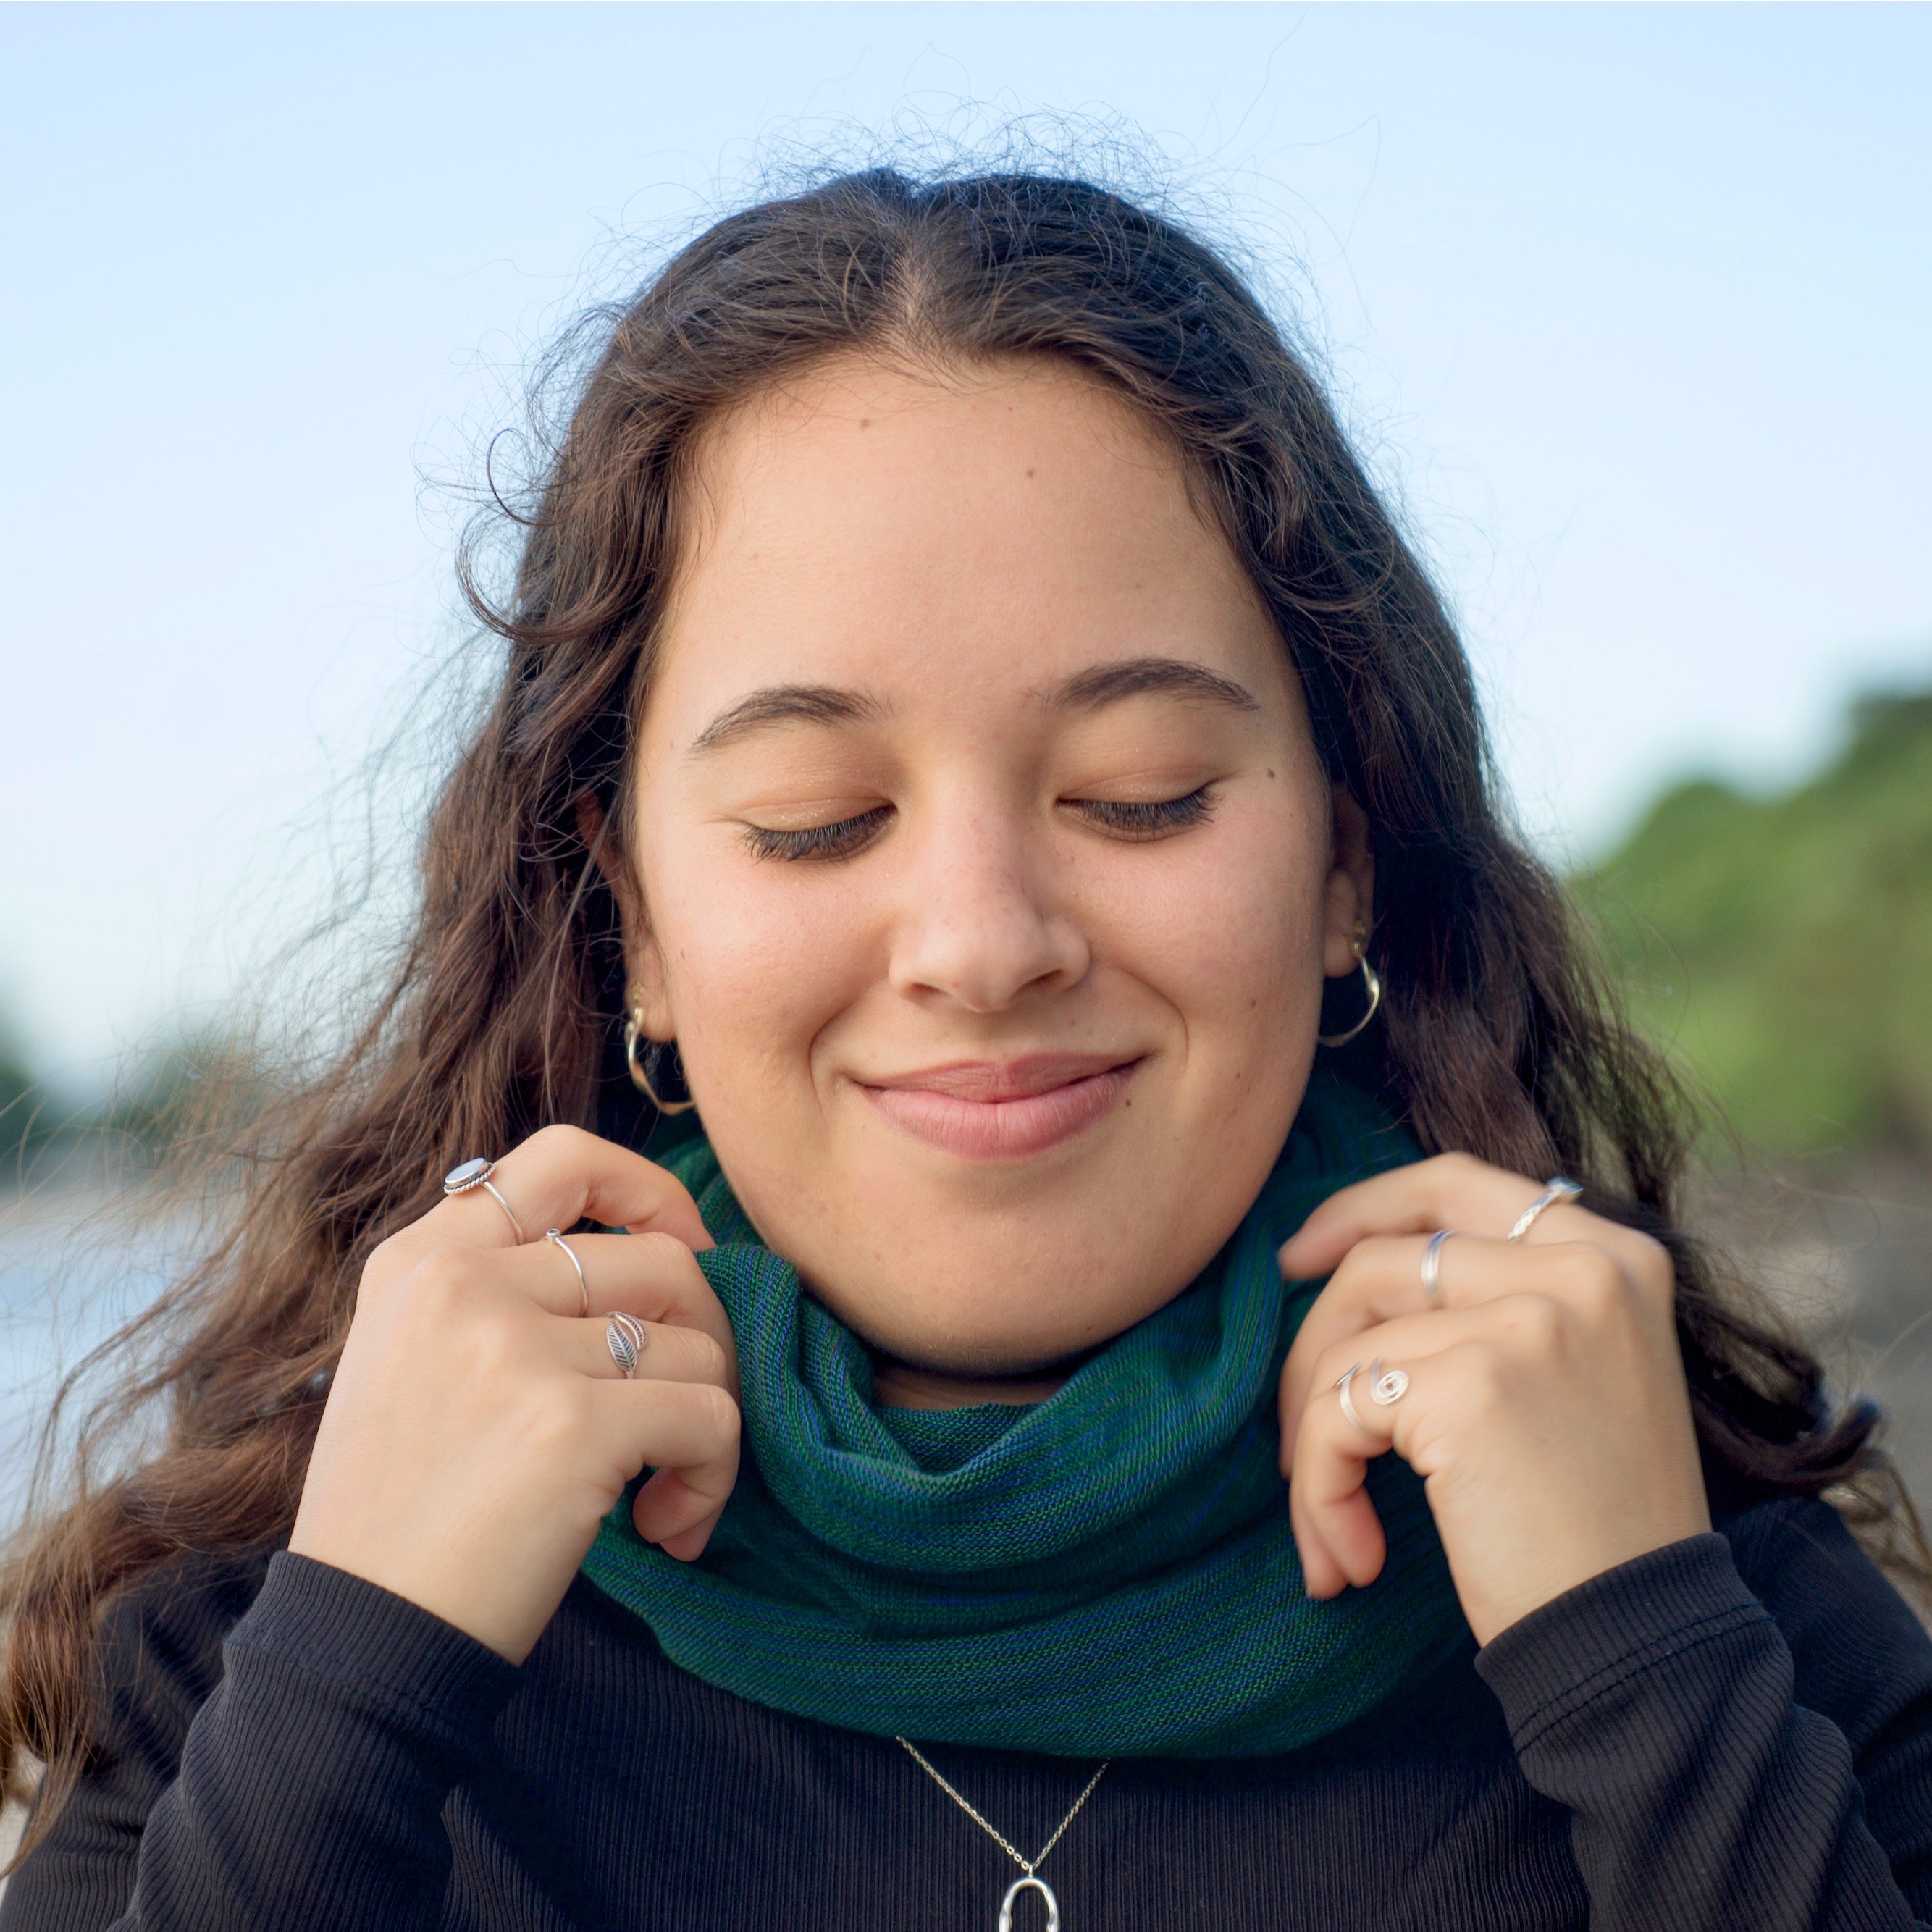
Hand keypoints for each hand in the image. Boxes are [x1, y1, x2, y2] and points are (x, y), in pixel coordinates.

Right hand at [288, 1125, 739, 1664]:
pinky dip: (714, 1477)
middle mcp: (465, 1286)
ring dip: (708, 1422)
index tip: (682, 1251)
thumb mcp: (410, 1356)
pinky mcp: (570, 1427)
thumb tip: (654, 1250)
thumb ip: (499, 1288)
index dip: (650, 1192)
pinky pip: (712, 1417)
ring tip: (662, 1489)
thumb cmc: (398, 1512)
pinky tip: (666, 1526)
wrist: (355, 1640)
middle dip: (704, 1338)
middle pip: (663, 1259)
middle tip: (683, 1410)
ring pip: (700, 1344)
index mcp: (422, 1259)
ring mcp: (516, 1352)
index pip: (565, 1156)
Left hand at [1275, 1154, 1709, 1645]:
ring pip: (1349, 1346)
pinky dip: (1321, 1487)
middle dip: (1315, 1342)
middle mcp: (1581, 1270)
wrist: (1646, 1646)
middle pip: (1381, 1258)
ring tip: (1333, 1527)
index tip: (1301, 1256)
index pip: (1455, 1183)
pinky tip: (1353, 1557)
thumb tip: (1351, 1261)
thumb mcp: (1581, 1376)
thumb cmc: (1598, 1527)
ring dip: (1314, 1441)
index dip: (1362, 1207)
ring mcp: (1527, 1321)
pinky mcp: (1469, 1386)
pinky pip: (1338, 1412)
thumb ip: (1500, 1303)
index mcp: (1616, 1257)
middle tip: (1295, 1431)